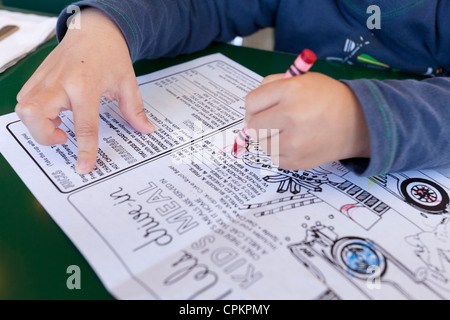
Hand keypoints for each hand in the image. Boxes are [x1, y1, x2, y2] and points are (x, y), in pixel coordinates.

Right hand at [15, 8, 154, 173]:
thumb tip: (146, 130)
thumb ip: (134, 110)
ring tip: (59, 123)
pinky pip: (25, 99)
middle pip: (35, 116)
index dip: (85, 149)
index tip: (84, 167)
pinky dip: (34, 112)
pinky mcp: (37, 76)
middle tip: (64, 138)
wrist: (94, 30)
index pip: (84, 124)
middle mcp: (60, 82)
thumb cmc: (111, 55)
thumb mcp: (128, 82)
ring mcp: (45, 78)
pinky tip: (54, 111)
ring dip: (37, 124)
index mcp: (86, 84)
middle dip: (45, 137)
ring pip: (23, 108)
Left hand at [245, 72, 370, 169]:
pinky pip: (273, 157)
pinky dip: (279, 151)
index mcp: (291, 91)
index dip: (254, 105)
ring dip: (268, 138)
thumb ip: (273, 85)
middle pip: (253, 125)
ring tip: (285, 131)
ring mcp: (294, 142)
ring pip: (261, 143)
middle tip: (270, 121)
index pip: (252, 102)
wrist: (357, 123)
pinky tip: (294, 142)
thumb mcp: (303, 79)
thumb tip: (250, 107)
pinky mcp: (296, 161)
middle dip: (258, 122)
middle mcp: (291, 116)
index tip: (261, 108)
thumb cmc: (327, 99)